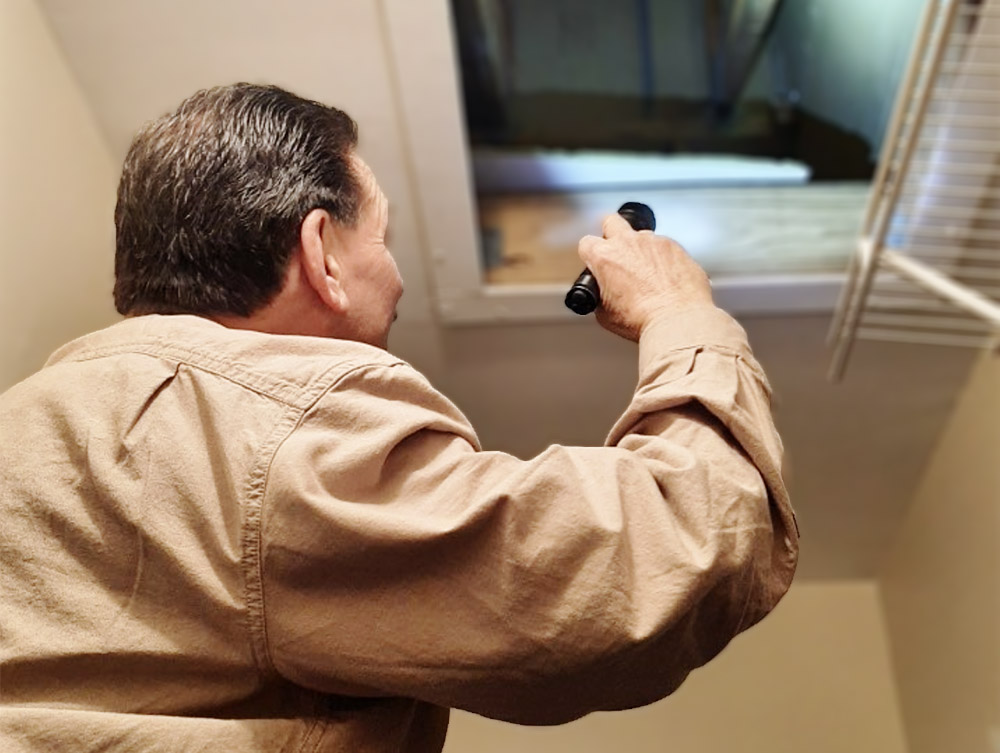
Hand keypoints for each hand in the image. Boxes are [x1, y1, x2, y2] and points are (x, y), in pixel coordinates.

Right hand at [577, 213, 713, 341]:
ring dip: (642, 251)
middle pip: (611, 221)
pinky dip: (664, 260)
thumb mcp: (606, 314)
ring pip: (642, 237)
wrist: (676, 321)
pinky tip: (667, 280)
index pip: (586, 243)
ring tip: (648, 276)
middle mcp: (629, 243)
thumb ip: (601, 296)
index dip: (590, 255)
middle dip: (610, 233)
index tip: (596, 263)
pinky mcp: (677, 247)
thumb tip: (605, 297)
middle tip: (616, 251)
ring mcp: (655, 242)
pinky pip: (666, 248)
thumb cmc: (643, 319)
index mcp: (605, 257)